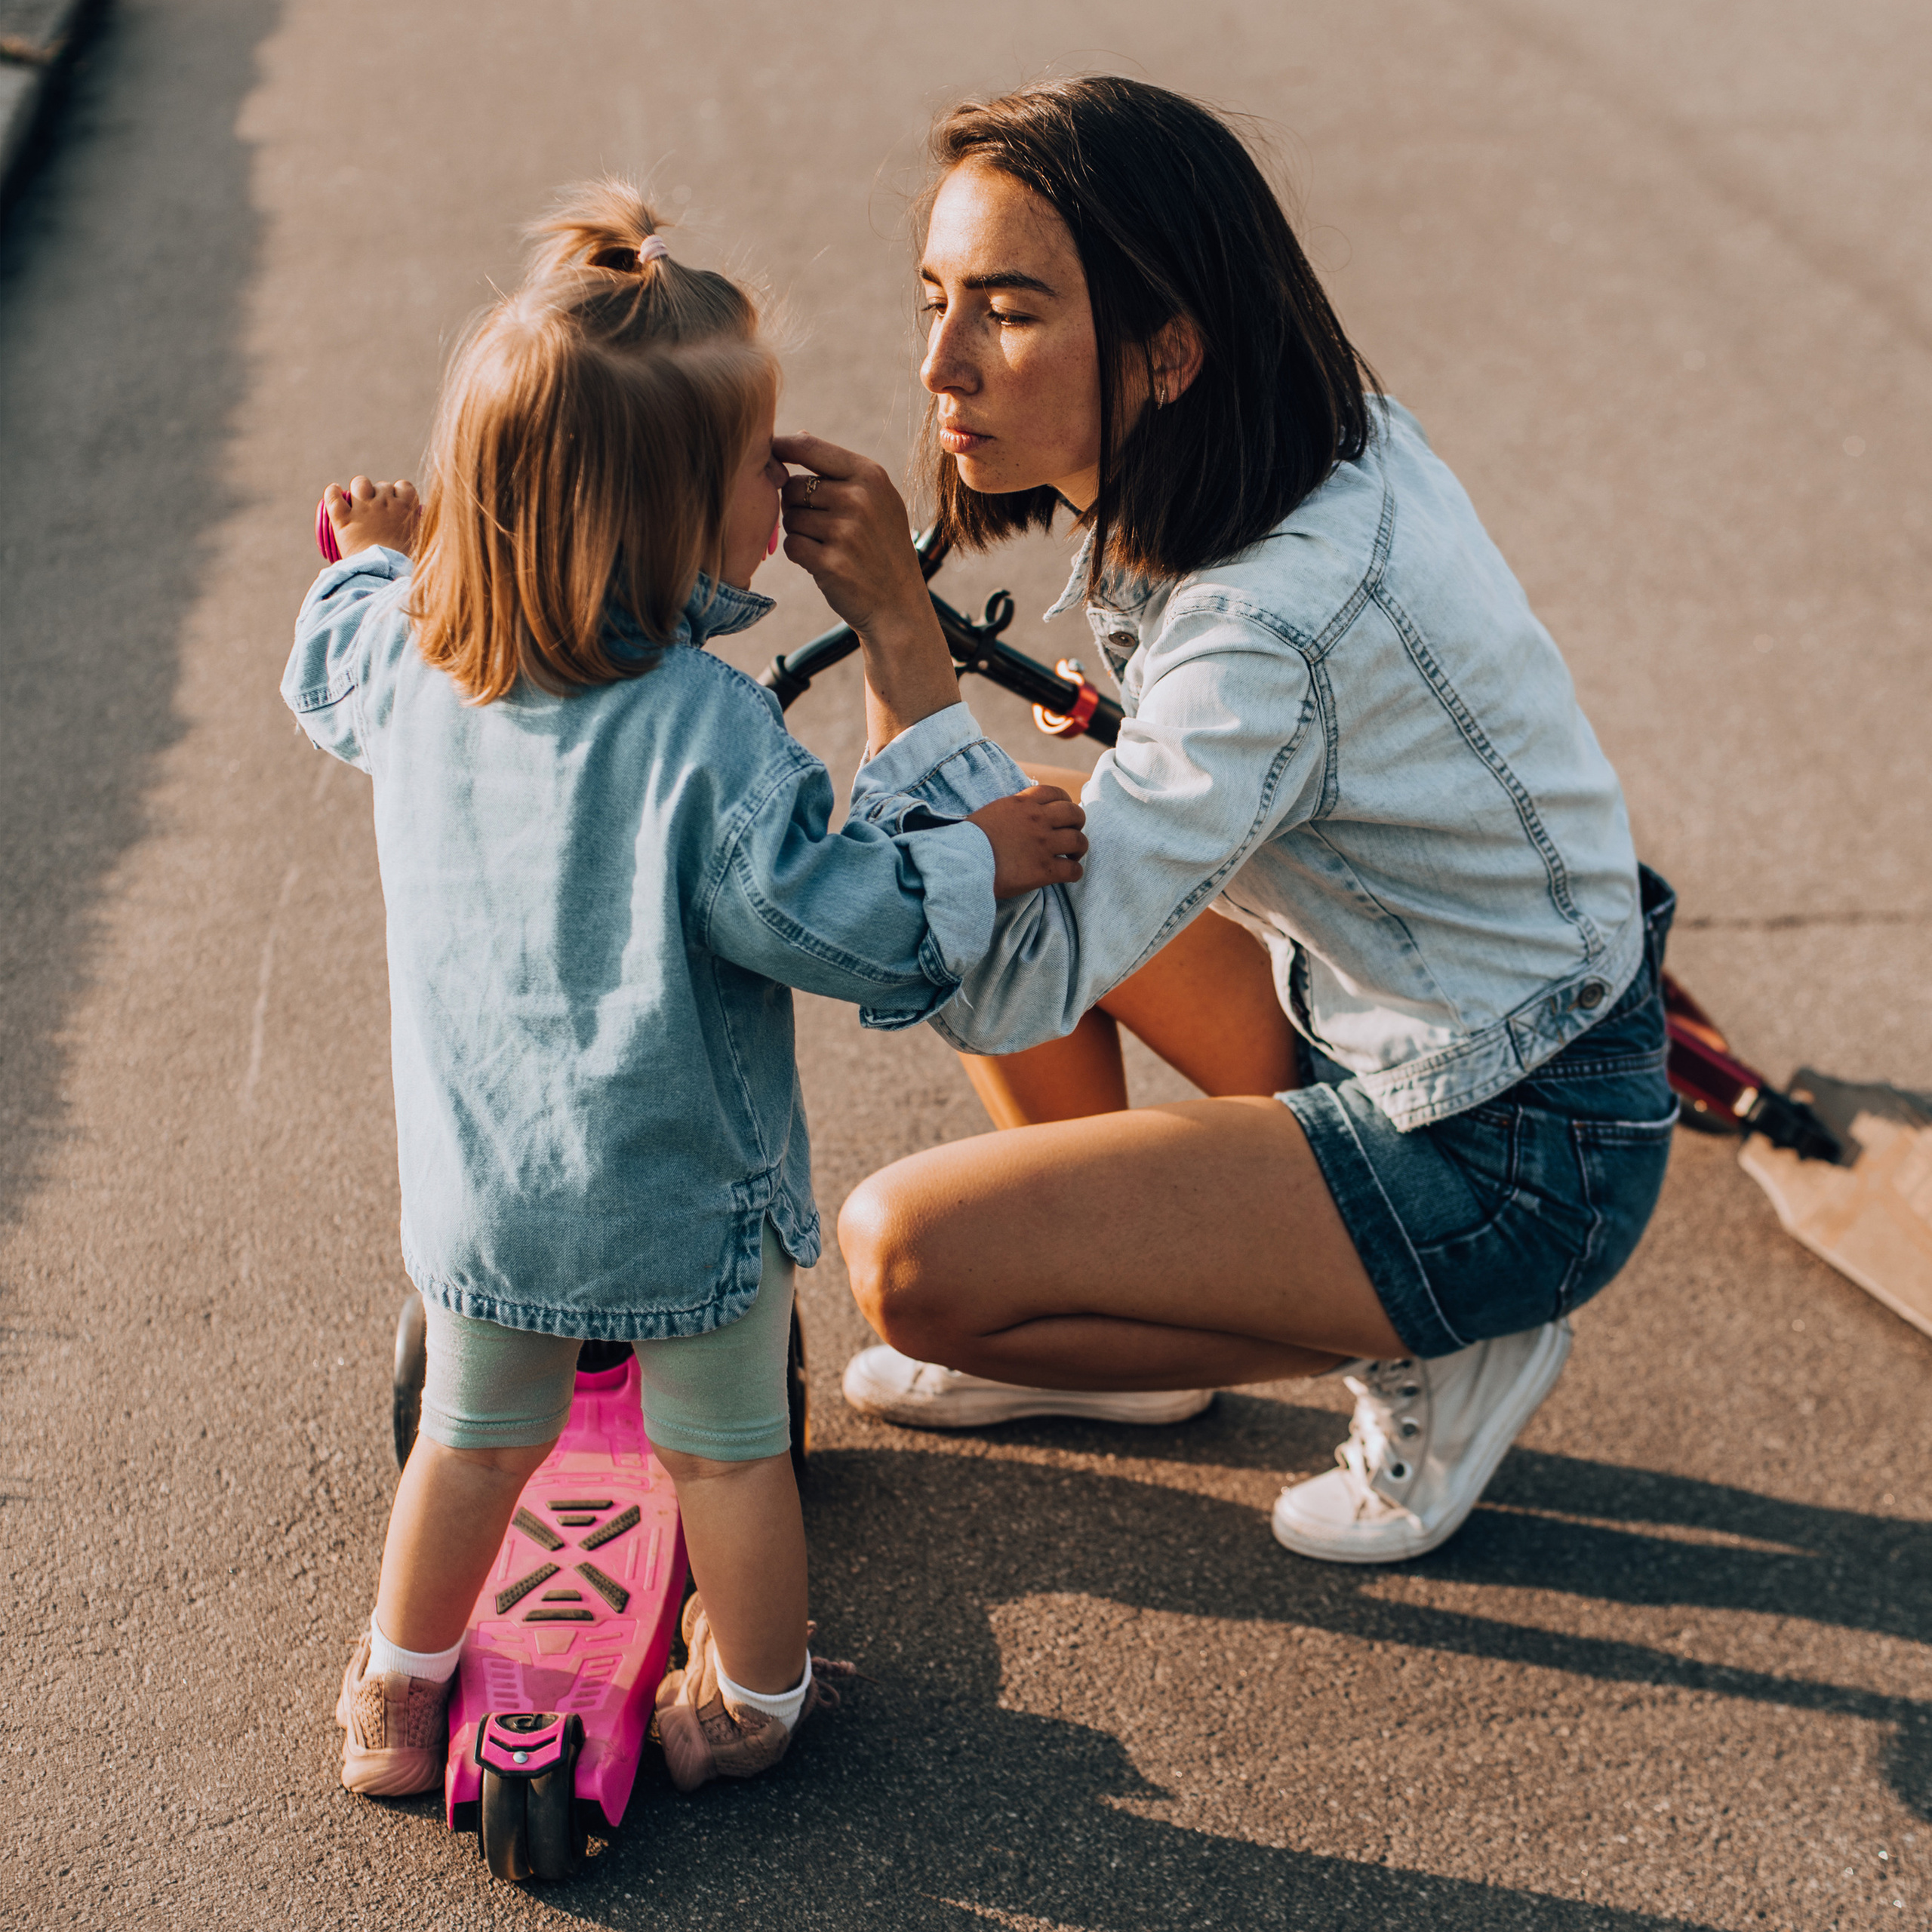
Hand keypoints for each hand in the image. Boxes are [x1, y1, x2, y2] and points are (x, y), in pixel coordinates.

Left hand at [325, 475, 419, 556]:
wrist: (385, 576)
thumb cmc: (406, 565)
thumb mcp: (420, 544)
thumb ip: (419, 531)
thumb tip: (421, 527)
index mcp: (407, 508)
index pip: (404, 486)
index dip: (398, 492)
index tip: (396, 503)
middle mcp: (386, 502)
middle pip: (382, 486)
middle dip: (379, 495)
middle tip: (376, 512)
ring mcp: (364, 509)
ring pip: (360, 482)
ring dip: (359, 489)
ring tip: (357, 501)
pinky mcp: (343, 519)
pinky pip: (333, 495)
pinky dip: (332, 491)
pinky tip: (334, 490)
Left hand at [773, 431, 962, 749]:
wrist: (898, 605)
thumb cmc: (882, 548)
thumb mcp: (879, 500)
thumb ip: (841, 470)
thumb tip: (796, 436)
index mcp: (870, 476)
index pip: (811, 447)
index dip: (783, 448)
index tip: (771, 453)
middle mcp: (859, 499)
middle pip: (794, 487)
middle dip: (797, 505)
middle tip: (821, 524)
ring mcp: (845, 532)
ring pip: (790, 517)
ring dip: (800, 531)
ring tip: (829, 545)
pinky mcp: (830, 563)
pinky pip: (791, 545)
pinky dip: (800, 554)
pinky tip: (823, 562)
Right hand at [966, 784, 1087, 898]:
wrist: (961, 862)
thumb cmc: (968, 840)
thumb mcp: (992, 812)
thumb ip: (1012, 810)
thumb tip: (1020, 814)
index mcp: (1023, 803)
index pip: (1056, 793)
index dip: (1066, 802)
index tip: (1064, 815)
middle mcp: (1037, 820)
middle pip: (1074, 814)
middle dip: (1077, 824)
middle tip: (1071, 835)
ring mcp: (1042, 845)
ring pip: (1079, 841)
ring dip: (1079, 849)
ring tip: (1071, 856)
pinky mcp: (1043, 870)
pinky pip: (1073, 870)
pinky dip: (1074, 873)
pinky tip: (1067, 875)